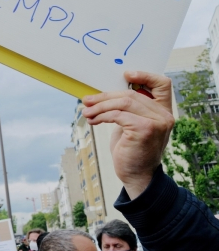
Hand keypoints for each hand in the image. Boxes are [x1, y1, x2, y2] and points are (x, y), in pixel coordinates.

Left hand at [82, 71, 173, 198]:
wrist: (137, 175)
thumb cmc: (132, 149)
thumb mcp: (131, 124)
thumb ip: (127, 108)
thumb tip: (102, 93)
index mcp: (163, 110)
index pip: (162, 84)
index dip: (145, 75)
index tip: (125, 74)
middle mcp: (164, 115)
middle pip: (131, 93)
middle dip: (105, 96)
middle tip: (87, 100)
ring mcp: (157, 122)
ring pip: (123, 102)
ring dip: (100, 106)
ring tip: (86, 112)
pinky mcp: (145, 129)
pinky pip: (118, 115)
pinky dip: (101, 116)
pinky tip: (92, 121)